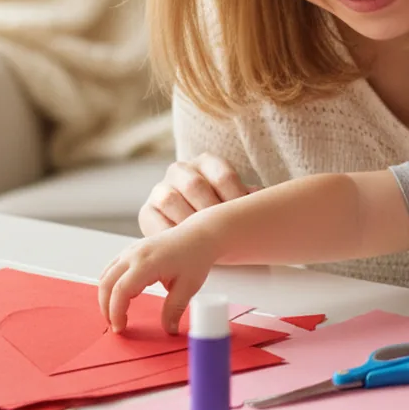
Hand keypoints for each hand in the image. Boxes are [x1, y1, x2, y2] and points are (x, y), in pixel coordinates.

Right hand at [96, 222, 218, 333]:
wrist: (199, 236)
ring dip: (106, 296)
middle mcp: (134, 255)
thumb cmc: (194, 257)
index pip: (121, 291)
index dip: (116, 312)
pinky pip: (112, 268)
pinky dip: (110, 284)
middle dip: (106, 307)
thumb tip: (168, 329)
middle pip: (107, 283)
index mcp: (146, 263)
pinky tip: (120, 296)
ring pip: (106, 275)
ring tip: (116, 314)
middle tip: (116, 325)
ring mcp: (131, 251)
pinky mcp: (132, 250)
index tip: (120, 328)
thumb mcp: (188, 287)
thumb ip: (174, 309)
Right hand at [139, 154, 256, 236]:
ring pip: (171, 199)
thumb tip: (261, 200)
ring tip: (202, 242)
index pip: (223, 175)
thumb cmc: (222, 215)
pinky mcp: (147, 211)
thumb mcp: (236, 203)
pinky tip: (181, 247)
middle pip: (195, 185)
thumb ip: (247, 201)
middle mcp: (181, 170)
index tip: (244, 220)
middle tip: (222, 233)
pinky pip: (153, 220)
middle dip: (210, 212)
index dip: (235, 199)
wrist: (191, 227)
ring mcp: (161, 189)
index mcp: (207, 163)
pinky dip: (168, 234)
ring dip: (187, 222)